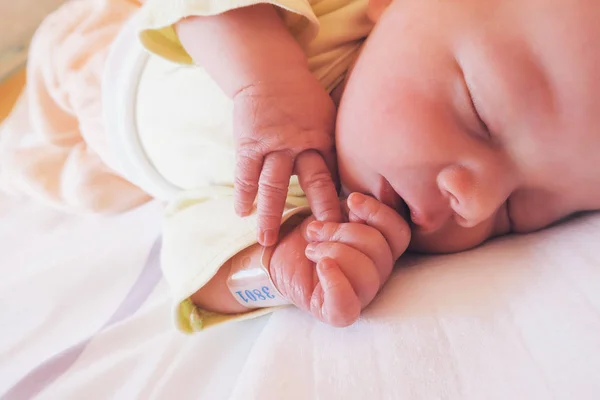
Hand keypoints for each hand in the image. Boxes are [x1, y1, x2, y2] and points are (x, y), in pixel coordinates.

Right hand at [232, 68, 341, 246]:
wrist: (270, 73)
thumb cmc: (304, 98)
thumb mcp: (330, 118)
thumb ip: (337, 149)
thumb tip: (356, 180)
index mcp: (326, 140)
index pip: (339, 176)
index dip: (346, 202)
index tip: (352, 227)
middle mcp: (302, 144)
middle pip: (315, 182)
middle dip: (322, 211)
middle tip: (325, 239)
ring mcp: (274, 145)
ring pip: (273, 184)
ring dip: (270, 214)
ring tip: (267, 241)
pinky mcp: (249, 143)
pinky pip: (245, 173)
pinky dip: (243, 194)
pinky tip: (242, 213)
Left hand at [269, 193, 410, 326]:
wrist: (276, 253)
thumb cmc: (308, 235)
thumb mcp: (333, 212)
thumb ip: (353, 210)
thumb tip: (360, 202)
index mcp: (381, 248)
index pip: (399, 233)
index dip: (380, 214)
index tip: (352, 199)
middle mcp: (377, 273)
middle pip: (381, 251)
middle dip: (343, 233)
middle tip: (315, 230)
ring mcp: (360, 296)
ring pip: (367, 274)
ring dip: (333, 253)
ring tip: (310, 249)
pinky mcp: (337, 313)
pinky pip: (346, 305)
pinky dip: (335, 283)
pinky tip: (322, 267)